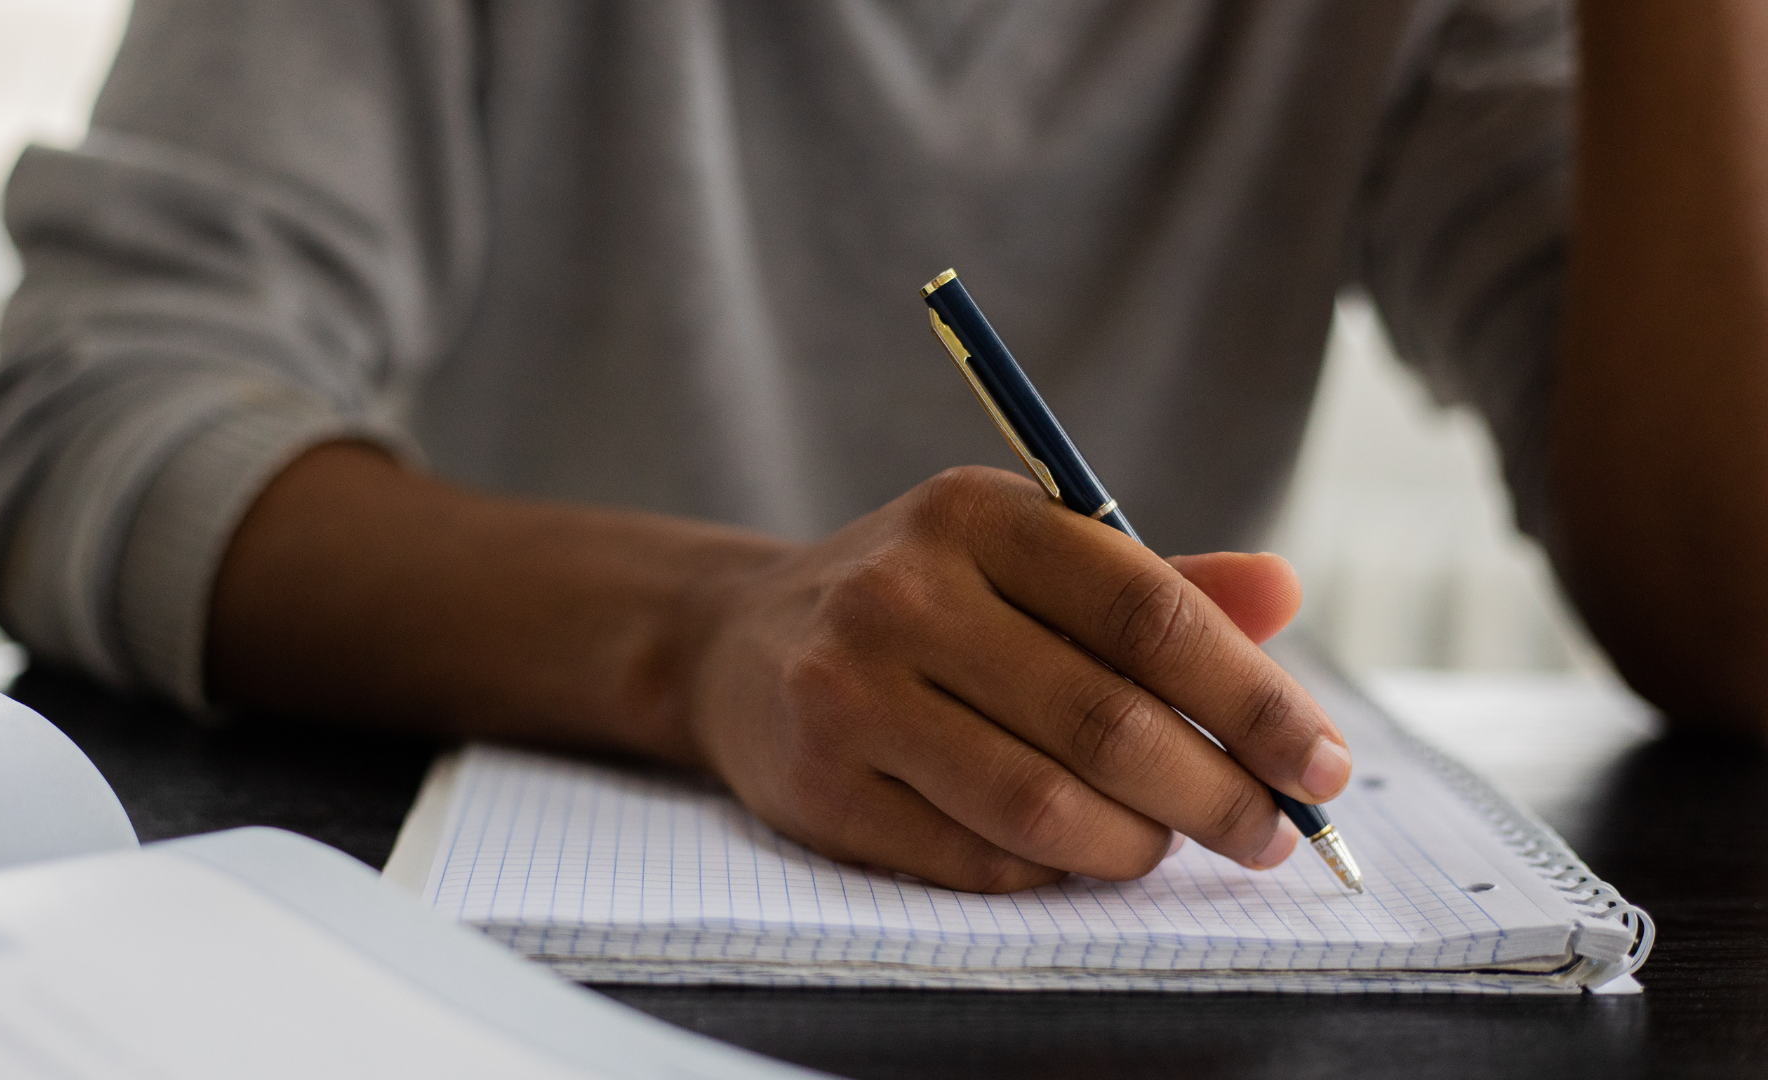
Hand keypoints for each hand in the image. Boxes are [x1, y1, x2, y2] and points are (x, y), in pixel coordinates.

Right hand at [682, 466, 1350, 892]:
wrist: (736, 643)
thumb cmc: (920, 601)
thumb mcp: (1024, 557)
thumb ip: (1155, 584)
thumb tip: (1285, 592)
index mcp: (975, 515)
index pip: (1145, 608)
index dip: (1254, 695)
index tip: (1322, 762)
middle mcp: (903, 594)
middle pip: (1107, 720)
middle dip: (1218, 792)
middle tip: (1271, 829)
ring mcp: (850, 693)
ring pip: (1045, 806)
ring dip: (1138, 844)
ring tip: (1168, 840)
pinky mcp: (821, 787)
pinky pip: (979, 860)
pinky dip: (1054, 872)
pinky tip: (1076, 853)